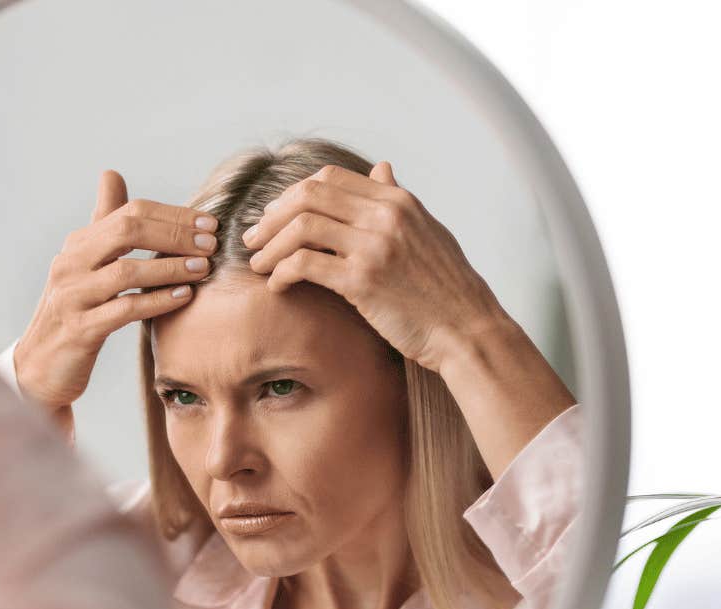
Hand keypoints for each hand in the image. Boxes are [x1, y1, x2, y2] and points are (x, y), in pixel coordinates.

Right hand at [12, 170, 216, 412]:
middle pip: (126, 230)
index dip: (172, 215)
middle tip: (209, 244)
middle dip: (174, 234)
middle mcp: (70, 264)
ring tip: (202, 268)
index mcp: (77, 244)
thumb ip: (103, 221)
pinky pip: (125, 309)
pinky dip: (158, 301)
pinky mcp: (80, 329)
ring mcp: (72, 296)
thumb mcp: (84, 263)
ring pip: (127, 271)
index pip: (129, 212)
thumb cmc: (74, 311)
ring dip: (170, 268)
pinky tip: (184, 297)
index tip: (207, 224)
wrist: (40, 366)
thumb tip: (111, 174)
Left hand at [240, 161, 511, 372]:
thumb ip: (397, 199)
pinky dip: (282, 273)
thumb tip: (380, 168)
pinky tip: (277, 285)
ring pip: (301, 227)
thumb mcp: (427, 231)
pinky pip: (305, 264)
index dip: (293, 194)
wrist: (466, 328)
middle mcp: (385, 215)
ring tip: (258, 264)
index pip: (330, 178)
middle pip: (308, 196)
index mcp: (398, 201)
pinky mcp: (363, 281)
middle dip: (271, 216)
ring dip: (270, 246)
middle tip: (253, 238)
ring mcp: (374, 246)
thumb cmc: (445, 287)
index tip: (274, 214)